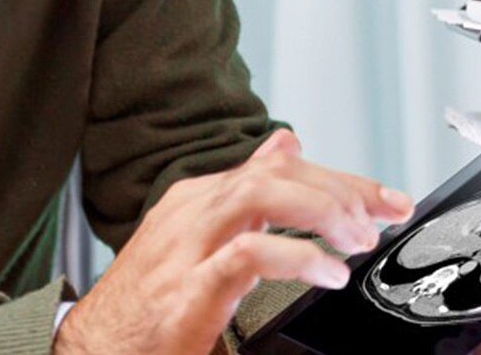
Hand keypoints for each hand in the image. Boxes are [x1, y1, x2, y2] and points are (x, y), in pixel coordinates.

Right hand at [53, 130, 413, 354]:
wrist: (93, 347)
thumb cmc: (148, 299)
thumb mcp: (199, 234)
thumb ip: (245, 191)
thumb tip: (287, 144)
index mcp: (199, 198)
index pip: (278, 165)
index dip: (341, 178)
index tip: (387, 199)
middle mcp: (193, 211)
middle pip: (277, 171)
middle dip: (343, 188)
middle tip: (387, 214)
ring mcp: (188, 246)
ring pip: (261, 195)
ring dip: (321, 211)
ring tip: (358, 239)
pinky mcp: (189, 288)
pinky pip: (248, 254)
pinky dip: (296, 258)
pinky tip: (327, 272)